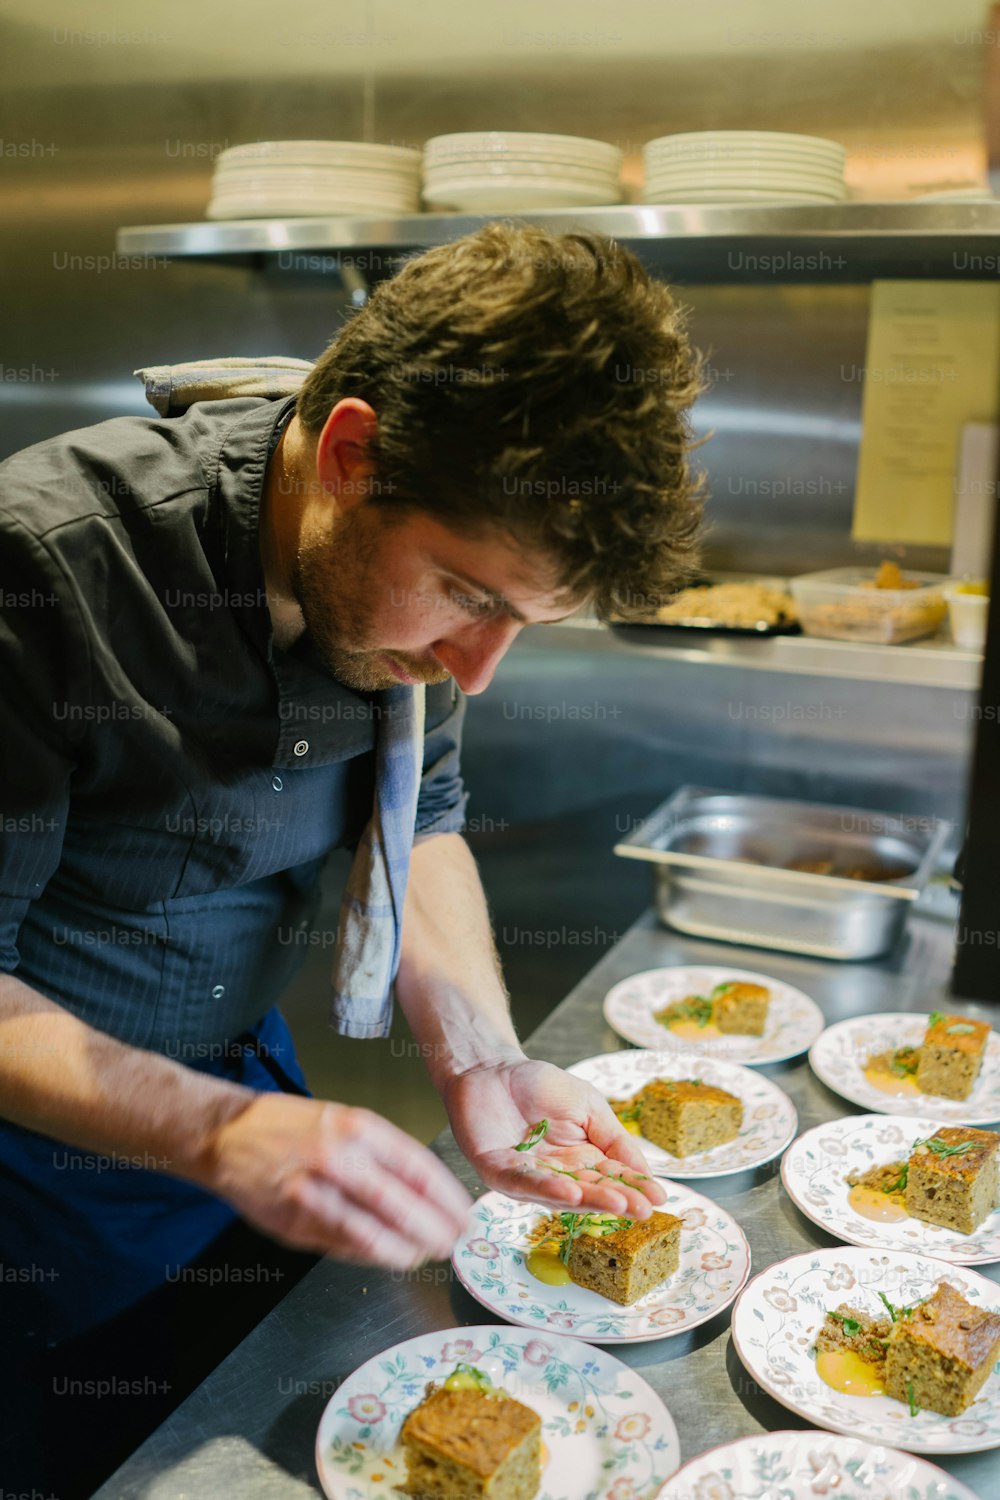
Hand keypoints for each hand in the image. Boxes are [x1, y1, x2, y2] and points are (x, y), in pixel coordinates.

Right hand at [201, 1093, 472, 1267]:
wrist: (228, 1135)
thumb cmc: (288, 1126)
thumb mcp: (341, 1119)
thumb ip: (379, 1153)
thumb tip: (423, 1191)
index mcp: (355, 1126)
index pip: (416, 1165)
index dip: (446, 1196)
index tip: (463, 1212)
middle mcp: (336, 1156)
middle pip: (399, 1202)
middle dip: (434, 1228)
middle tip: (454, 1241)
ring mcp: (313, 1191)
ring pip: (371, 1232)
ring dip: (405, 1249)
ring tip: (425, 1254)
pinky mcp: (293, 1221)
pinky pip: (342, 1244)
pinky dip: (370, 1254)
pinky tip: (388, 1256)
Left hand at [444, 1056, 668, 1219]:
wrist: (493, 1068)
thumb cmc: (540, 1087)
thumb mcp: (590, 1107)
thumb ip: (615, 1140)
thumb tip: (646, 1172)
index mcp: (582, 1161)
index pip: (613, 1179)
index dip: (636, 1187)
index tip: (659, 1197)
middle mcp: (558, 1176)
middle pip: (590, 1192)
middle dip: (617, 1200)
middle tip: (642, 1209)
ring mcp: (528, 1178)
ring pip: (560, 1194)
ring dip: (588, 1200)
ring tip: (616, 1203)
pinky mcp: (497, 1171)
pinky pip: (523, 1182)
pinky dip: (546, 1188)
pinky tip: (570, 1190)